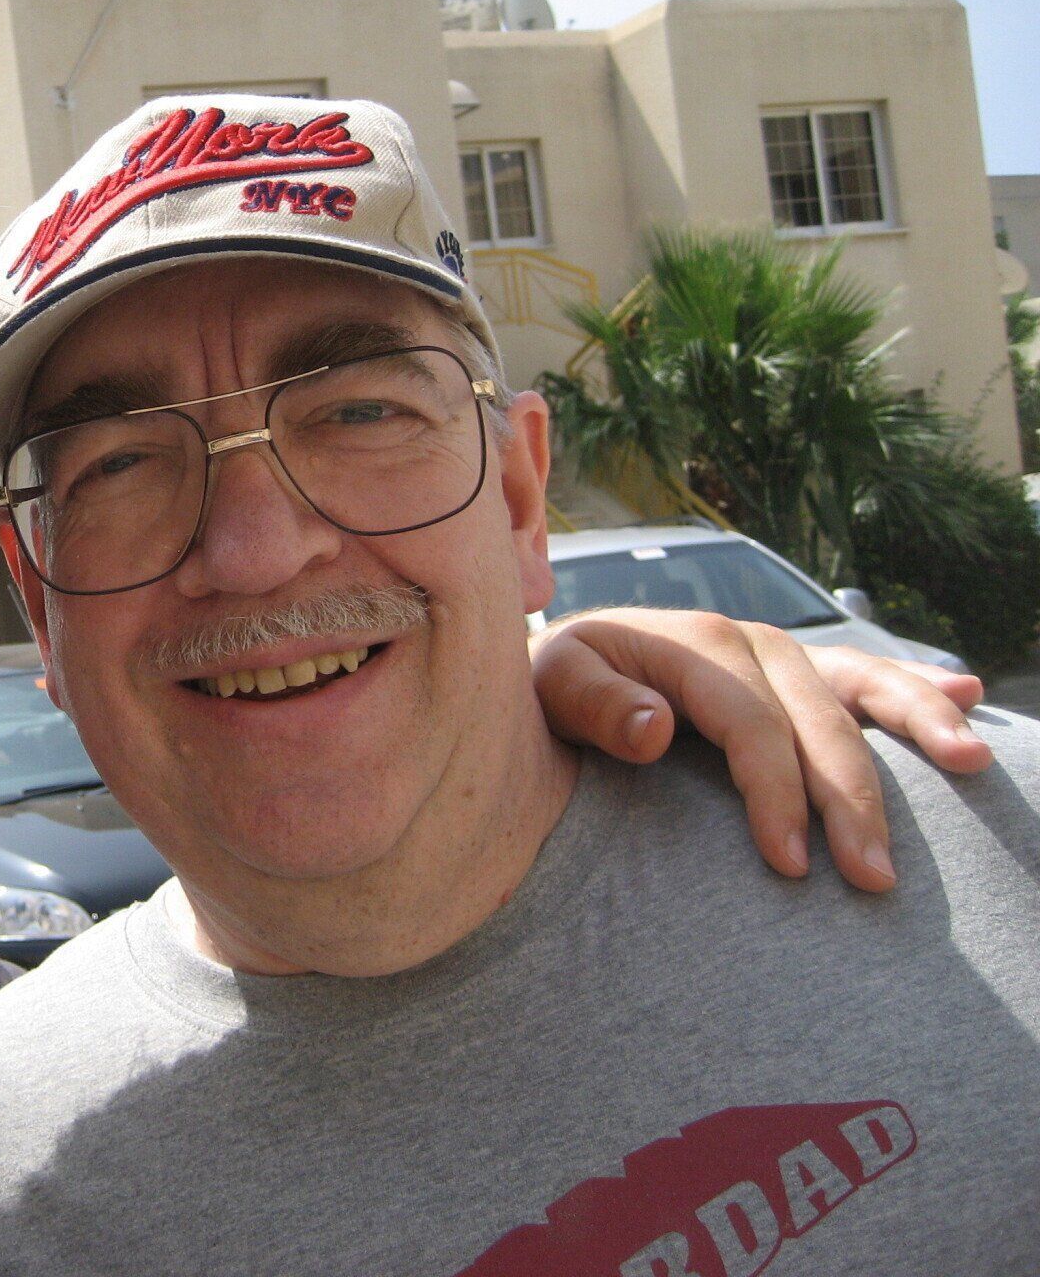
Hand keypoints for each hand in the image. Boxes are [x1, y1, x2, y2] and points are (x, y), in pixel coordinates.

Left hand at [529, 609, 987, 892]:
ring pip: (860, 687)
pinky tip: (972, 697)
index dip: (774, 794)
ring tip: (970, 762)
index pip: (752, 726)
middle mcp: (749, 641)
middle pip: (817, 720)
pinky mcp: (796, 672)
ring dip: (920, 722)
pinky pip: (866, 676)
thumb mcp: (549, 689)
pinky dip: (918, 687)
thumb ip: (594, 706)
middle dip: (851, 799)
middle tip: (874, 879)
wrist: (553, 664)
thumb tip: (657, 728)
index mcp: (694, 644)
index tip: (789, 866)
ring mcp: (780, 654)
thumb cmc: (548, 688)